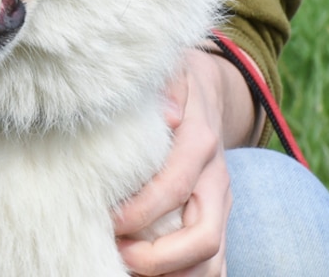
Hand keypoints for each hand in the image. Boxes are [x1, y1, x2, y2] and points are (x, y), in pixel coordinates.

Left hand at [113, 50, 240, 275]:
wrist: (207, 91)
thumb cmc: (172, 82)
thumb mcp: (169, 71)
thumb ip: (166, 89)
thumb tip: (168, 114)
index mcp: (200, 142)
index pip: (175, 187)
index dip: (142, 211)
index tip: (108, 221)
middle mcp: (216, 180)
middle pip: (204, 236)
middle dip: (159, 258)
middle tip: (116, 256)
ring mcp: (220, 205)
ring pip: (213, 260)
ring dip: (172, 275)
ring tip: (126, 268)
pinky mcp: (217, 220)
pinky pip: (214, 264)